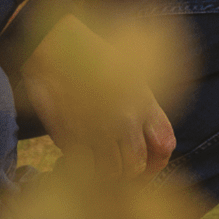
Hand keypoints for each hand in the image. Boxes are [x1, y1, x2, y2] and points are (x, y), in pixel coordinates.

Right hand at [19, 15, 176, 179]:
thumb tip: (144, 136)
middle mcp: (126, 118)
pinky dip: (79, 165)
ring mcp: (99, 129)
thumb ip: (141, 105)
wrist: (54, 46)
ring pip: (110, 172)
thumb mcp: (128, 72)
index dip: (155, 162)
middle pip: (137, 166)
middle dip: (125, 170)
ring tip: (92, 159)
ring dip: (101, 170)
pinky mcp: (72, 136)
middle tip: (111, 164)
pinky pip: (83, 166)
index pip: (164, 145)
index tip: (144, 165)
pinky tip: (75, 153)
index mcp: (143, 101)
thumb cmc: (89, 57)